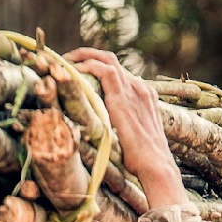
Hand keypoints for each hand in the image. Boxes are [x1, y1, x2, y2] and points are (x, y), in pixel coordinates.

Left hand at [63, 48, 187, 208]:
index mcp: (143, 96)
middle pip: (111, 60)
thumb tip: (106, 134)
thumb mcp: (134, 138)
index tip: (80, 73)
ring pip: (106, 59)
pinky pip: (104, 70)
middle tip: (67, 61)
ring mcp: (133, 90)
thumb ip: (122, 128)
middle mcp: (139, 88)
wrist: (156, 166)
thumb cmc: (144, 162)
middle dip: (87, 55)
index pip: (118, 72)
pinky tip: (73, 70)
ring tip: (65, 62)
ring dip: (83, 56)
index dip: (97, 68)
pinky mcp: (123, 98)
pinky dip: (87, 66)